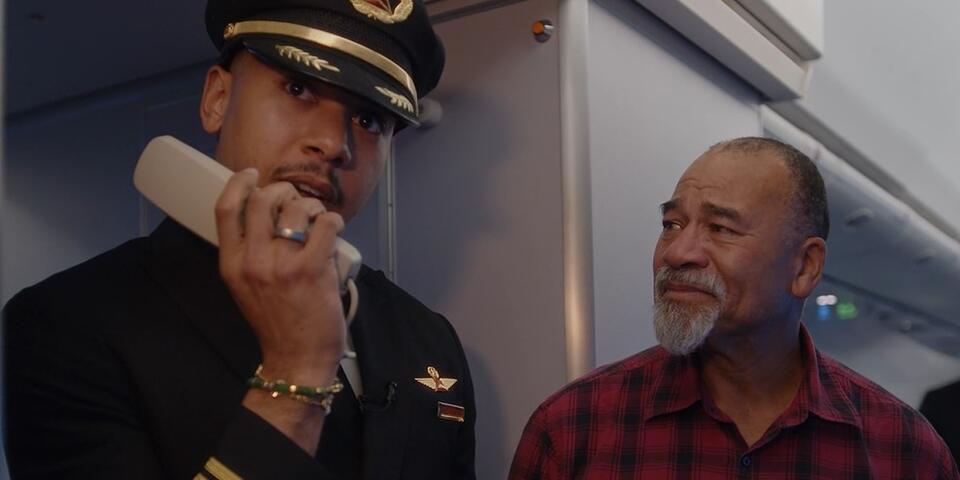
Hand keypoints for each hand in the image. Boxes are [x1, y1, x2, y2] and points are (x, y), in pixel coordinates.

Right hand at [215, 168, 345, 383]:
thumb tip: (268, 217)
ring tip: (318, 221)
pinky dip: (333, 220)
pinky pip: (325, 224)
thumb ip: (250, 255)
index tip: (250, 174)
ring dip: (312, 207)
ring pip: (295, 208)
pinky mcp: (311, 269)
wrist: (295, 358)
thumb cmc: (277, 323)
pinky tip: (334, 228)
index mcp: (231, 264)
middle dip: (283, 190)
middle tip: (296, 201)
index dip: (238, 183)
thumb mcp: (246, 288)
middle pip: (261, 199)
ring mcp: (281, 265)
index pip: (225, 209)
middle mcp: (252, 261)